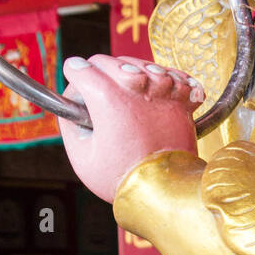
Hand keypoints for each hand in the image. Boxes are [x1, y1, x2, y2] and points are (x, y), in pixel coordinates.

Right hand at [58, 53, 203, 202]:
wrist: (165, 192)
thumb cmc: (123, 180)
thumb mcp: (82, 157)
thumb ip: (71, 126)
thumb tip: (72, 108)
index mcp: (109, 101)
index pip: (81, 69)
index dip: (74, 77)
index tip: (77, 88)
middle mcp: (138, 90)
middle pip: (109, 61)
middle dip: (97, 71)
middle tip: (98, 91)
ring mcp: (164, 93)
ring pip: (142, 63)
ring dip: (131, 72)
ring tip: (128, 89)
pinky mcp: (184, 101)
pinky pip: (176, 75)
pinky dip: (166, 78)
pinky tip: (158, 88)